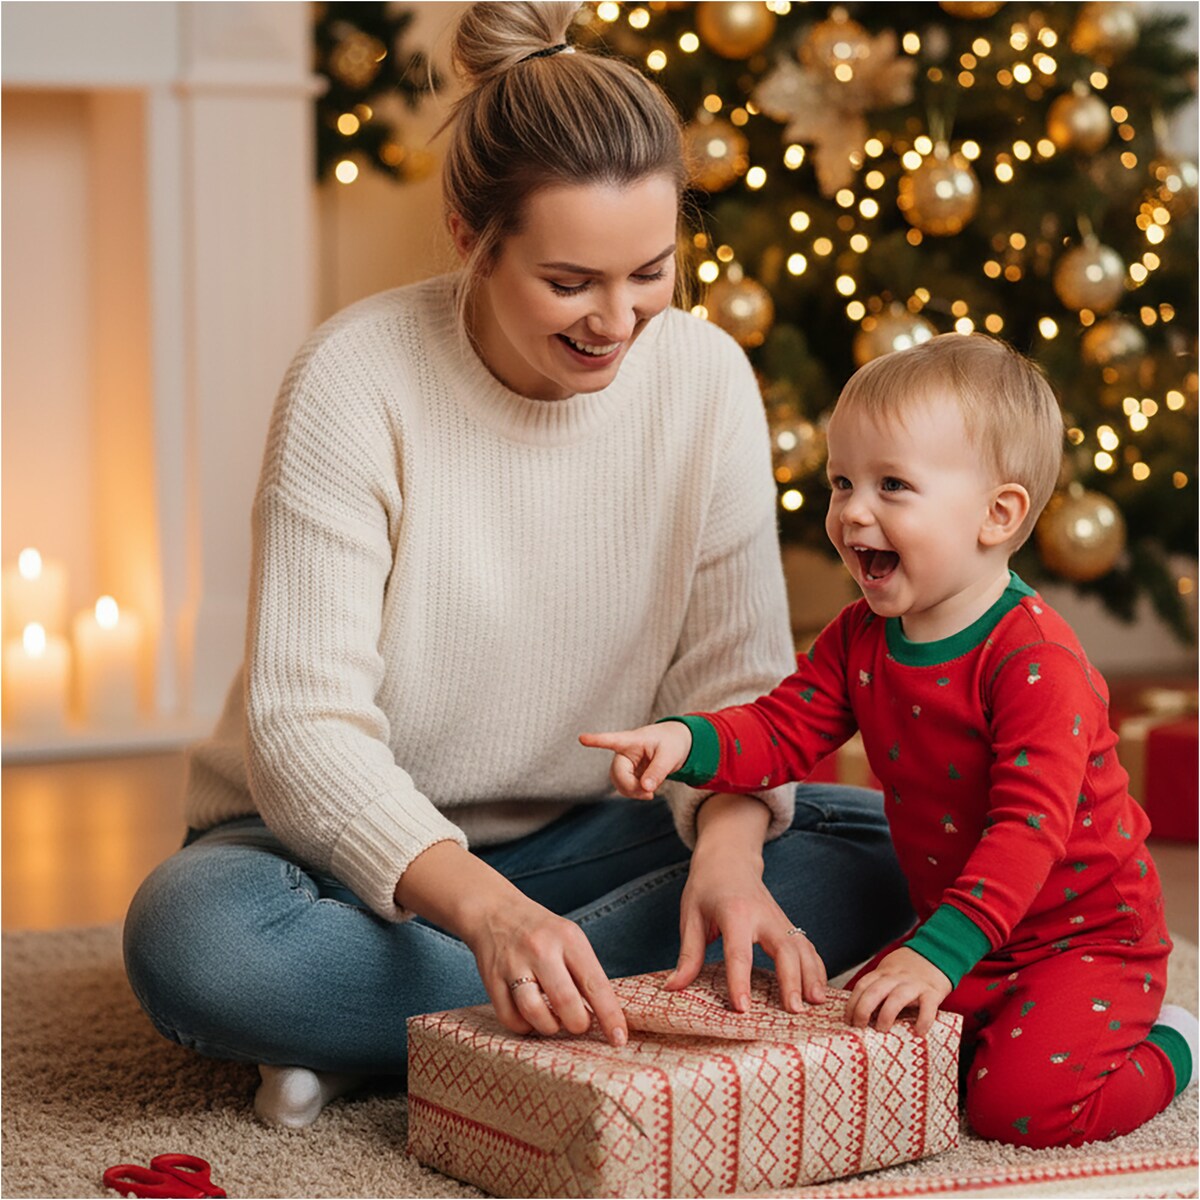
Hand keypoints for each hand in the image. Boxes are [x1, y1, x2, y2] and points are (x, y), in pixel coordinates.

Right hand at [395, 841, 627, 1046]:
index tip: (619, 1039)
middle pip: (566, 1003)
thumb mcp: (569, 938)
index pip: (595, 984)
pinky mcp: (491, 978)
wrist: (494, 910)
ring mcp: (513, 964)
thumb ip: (585, 972)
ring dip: (550, 1028)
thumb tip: (605, 1017)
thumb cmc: (541, 931)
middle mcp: (540, 949)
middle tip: (578, 1023)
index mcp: (568, 938)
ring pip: (535, 1014)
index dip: (610, 1016)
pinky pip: (510, 1018)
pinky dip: (524, 1026)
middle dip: (578, 1024)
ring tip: (554, 1020)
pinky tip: (530, 1017)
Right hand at [579, 722, 692, 799]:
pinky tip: (647, 792)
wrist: (674, 745)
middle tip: (650, 794)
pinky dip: (635, 794)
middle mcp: (623, 752)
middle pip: (617, 773)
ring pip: (618, 784)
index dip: (596, 740)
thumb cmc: (671, 744)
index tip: (582, 738)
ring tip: (650, 793)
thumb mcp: (670, 756)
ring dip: (633, 793)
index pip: (612, 740)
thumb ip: (658, 771)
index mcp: (632, 740)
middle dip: (631, 787)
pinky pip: (625, 789)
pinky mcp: (627, 774)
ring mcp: (623, 764)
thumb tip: (645, 789)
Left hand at [670, 794, 827, 1012]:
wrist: (729, 859)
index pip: (738, 951)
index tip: (742, 1009)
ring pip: (802, 948)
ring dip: (812, 976)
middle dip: (791, 980)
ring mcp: (780, 919)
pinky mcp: (788, 925)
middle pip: (783, 948)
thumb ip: (688, 954)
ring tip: (816, 1005)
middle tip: (794, 1011)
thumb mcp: (691, 916)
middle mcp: (763, 915)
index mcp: (734, 913)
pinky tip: (820, 992)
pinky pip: (808, 947)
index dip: (739, 981)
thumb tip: (673, 988)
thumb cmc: (706, 888)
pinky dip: (818, 969)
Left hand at [844, 947, 950, 1034]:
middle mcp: (896, 977)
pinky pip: (927, 1008)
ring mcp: (914, 984)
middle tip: (858, 1026)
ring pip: (896, 998)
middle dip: (862, 1010)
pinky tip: (918, 1032)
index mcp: (883, 972)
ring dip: (886, 1015)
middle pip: (874, 991)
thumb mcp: (889, 970)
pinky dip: (923, 1021)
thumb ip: (877, 985)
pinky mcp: (933, 992)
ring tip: (882, 1030)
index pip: (862, 986)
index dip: (852, 1003)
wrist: (937, 953)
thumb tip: (860, 1009)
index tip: (847, 1019)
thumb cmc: (909, 968)